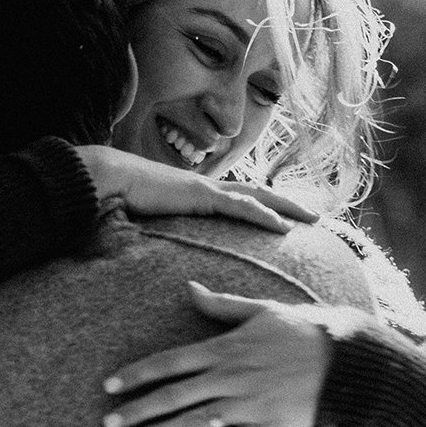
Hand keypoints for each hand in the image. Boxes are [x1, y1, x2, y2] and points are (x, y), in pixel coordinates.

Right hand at [73, 146, 316, 233]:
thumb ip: (165, 229)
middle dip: (290, 203)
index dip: (266, 205)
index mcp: (199, 192)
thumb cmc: (123, 198)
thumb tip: (164, 247)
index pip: (241, 198)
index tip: (288, 217)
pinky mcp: (201, 195)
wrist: (108, 179)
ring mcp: (206, 188)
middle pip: (259, 194)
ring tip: (312, 217)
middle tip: (316, 215)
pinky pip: (239, 207)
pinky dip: (264, 215)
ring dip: (288, 206)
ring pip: (258, 197)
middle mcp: (208, 187)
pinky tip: (283, 227)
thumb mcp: (151, 218)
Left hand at [99, 281, 334, 426]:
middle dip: (137, 410)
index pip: (169, 362)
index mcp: (224, 349)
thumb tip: (189, 288)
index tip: (109, 387)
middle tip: (108, 424)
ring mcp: (248, 405)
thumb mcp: (260, 310)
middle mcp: (230, 378)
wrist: (346, 360)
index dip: (136, 375)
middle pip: (173, 396)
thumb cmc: (302, 330)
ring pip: (195, 423)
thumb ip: (221, 305)